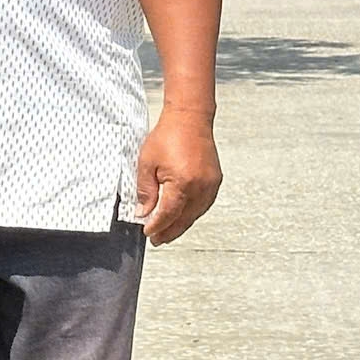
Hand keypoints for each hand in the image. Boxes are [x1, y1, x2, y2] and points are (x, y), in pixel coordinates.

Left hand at [136, 107, 220, 244]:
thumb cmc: (167, 137)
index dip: (157, 226)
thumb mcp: (147, 164)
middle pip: (184, 219)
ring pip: (195, 214)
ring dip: (181, 224)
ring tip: (167, 231)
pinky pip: (203, 204)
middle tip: (156, 240)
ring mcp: (211, 184)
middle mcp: (201, 187)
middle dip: (169, 231)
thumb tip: (144, 213)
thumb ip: (145, 192)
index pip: (168, 214)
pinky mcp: (215, 180)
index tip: (147, 232)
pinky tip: (181, 216)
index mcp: (183, 183)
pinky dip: (191, 213)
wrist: (189, 119)